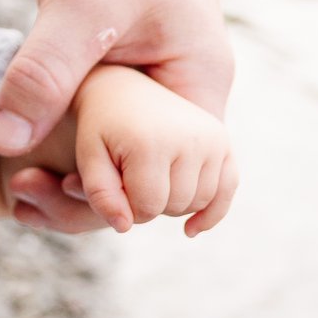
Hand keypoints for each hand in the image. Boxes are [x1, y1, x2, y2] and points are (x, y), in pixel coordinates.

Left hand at [0, 0, 234, 229]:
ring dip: (70, 179)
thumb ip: (46, 72)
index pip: (182, 180)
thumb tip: (4, 142)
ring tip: (17, 187)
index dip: (127, 199)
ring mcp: (144, 86)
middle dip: (91, 199)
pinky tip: (12, 153)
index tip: (65, 191)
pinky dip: (59, 149)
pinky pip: (90, 131)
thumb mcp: (81, 5)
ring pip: (114, 160)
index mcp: (197, 88)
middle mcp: (177, 96)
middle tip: (26, 196)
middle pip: (146, 180)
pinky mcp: (108, 74)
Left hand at [59, 65, 237, 236]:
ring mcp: (211, 138)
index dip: (128, 209)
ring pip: (200, 201)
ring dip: (175, 205)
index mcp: (151, 143)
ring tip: (151, 184)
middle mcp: (188, 138)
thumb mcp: (89, 158)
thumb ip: (100, 195)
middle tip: (131, 184)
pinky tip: (191, 229)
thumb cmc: (102, 128)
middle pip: (176, 206)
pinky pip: (228, 187)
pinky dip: (213, 211)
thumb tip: (124, 227)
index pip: (148, 207)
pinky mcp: (223, 139)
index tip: (115, 191)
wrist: (125, 88)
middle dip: (151, 206)